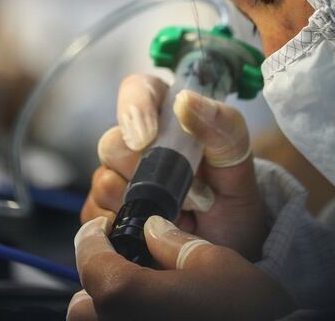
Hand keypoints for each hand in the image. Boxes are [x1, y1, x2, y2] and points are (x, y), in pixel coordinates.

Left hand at [68, 215, 292, 320]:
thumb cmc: (247, 310)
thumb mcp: (215, 263)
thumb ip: (175, 244)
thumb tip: (154, 229)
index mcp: (129, 296)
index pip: (90, 262)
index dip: (90, 240)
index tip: (99, 229)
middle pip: (83, 307)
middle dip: (96, 283)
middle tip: (120, 264)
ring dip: (109, 310)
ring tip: (141, 295)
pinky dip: (131, 320)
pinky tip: (157, 313)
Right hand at [81, 74, 266, 259]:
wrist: (230, 242)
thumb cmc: (232, 191)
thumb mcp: (237, 156)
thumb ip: (220, 123)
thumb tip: (185, 101)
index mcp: (165, 115)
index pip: (137, 91)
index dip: (134, 108)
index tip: (146, 138)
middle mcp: (134, 143)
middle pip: (111, 143)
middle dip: (145, 170)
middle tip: (185, 187)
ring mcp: (116, 179)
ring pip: (103, 182)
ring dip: (142, 203)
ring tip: (178, 211)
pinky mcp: (104, 214)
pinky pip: (96, 217)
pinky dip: (125, 227)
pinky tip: (153, 229)